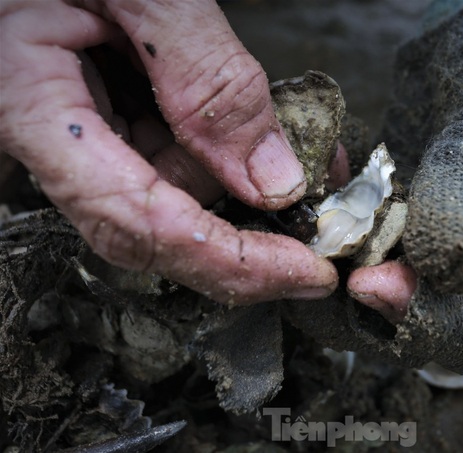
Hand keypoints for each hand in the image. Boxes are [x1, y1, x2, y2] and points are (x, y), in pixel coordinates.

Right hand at [0, 0, 336, 303]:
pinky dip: (224, 147)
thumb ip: (210, 79)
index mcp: (34, 109)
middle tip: (322, 196)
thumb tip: (273, 181)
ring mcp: (81, 133)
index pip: (139, 224)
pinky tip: (262, 130)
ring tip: (301, 139)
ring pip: (175, 191)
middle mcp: (54, 140)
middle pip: (162, 222)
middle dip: (252, 218)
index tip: (305, 273)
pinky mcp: (105, 121)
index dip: (231, 262)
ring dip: (245, 175)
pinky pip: (170, 156)